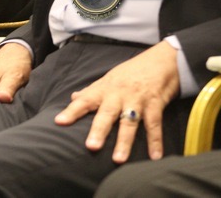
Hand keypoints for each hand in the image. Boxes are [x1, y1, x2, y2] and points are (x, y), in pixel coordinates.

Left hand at [54, 41, 179, 162]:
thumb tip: (73, 97)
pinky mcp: (155, 104)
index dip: (72, 111)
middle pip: (107, 113)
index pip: (85, 100)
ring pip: (129, 122)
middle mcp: (119, 94)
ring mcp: (137, 99)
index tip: (59, 122)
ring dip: (124, 141)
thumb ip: (92, 90)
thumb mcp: (109, 78)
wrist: (161, 60)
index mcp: (105, 89)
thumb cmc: (131, 72)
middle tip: (91, 146)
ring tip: (118, 160)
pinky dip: (155, 141)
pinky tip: (155, 157)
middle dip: (99, 130)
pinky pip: (154, 125)